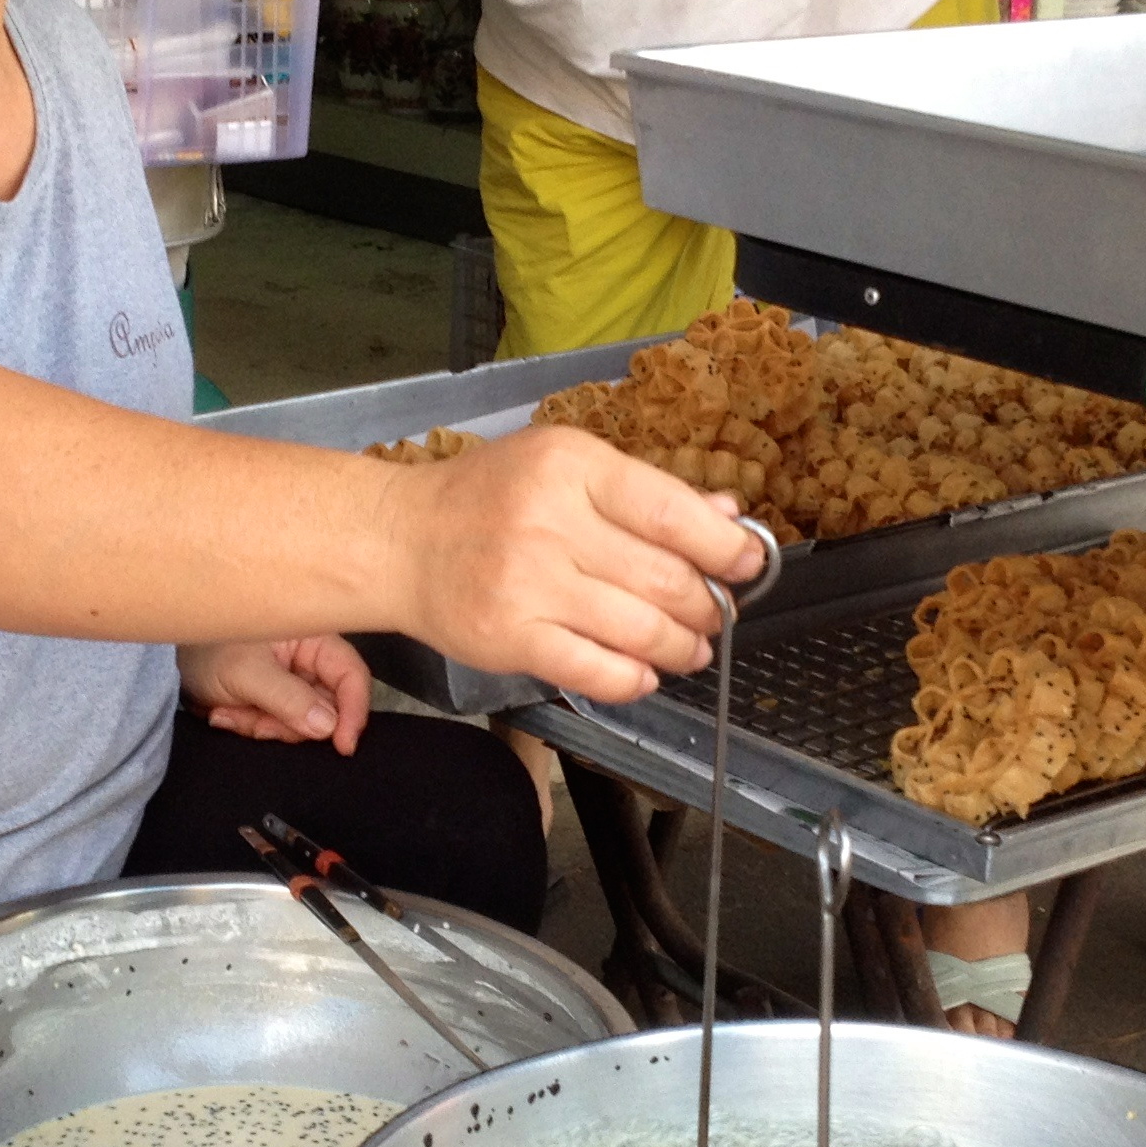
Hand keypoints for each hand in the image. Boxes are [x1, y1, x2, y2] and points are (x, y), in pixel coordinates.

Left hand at [179, 635, 372, 752]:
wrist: (168, 662)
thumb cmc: (205, 647)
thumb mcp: (246, 673)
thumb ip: (288, 699)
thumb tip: (328, 726)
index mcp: (312, 640)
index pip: (352, 676)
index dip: (354, 712)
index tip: (342, 745)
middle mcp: (307, 662)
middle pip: (327, 709)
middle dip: (288, 723)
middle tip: (255, 721)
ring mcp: (291, 685)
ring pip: (300, 725)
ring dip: (263, 726)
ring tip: (229, 712)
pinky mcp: (274, 704)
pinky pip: (278, 729)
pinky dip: (251, 727)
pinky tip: (226, 714)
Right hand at [384, 427, 767, 704]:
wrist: (398, 541)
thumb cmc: (483, 500)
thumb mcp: (562, 468)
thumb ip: (643, 492)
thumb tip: (725, 516)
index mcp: (571, 467)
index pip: (673, 513)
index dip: (725, 547)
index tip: (747, 565)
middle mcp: (550, 522)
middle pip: (666, 578)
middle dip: (707, 605)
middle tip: (714, 614)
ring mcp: (529, 584)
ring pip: (641, 630)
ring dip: (682, 647)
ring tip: (690, 648)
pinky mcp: (511, 638)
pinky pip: (597, 671)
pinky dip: (635, 679)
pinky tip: (645, 673)